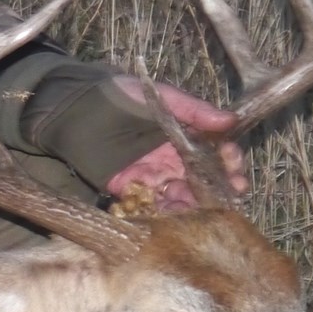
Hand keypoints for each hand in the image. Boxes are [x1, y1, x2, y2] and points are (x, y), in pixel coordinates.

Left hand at [106, 80, 248, 212]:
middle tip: (234, 190)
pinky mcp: (132, 190)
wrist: (79, 109)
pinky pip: (154, 206)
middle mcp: (174, 162)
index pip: (216, 154)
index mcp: (185, 140)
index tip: (234, 161)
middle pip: (205, 181)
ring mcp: (154, 178)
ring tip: (207, 207)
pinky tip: (178, 214)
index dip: (229, 160)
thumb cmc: (124, 97)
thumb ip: (194, 110)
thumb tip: (230, 120)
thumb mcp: (163, 99)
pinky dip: (168, 212)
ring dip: (198, 204)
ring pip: (183, 197)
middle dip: (222, 187)